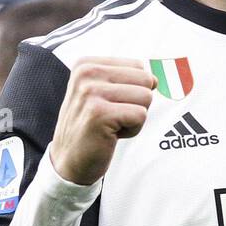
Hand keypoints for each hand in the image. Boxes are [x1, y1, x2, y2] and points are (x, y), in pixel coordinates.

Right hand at [50, 57, 156, 184]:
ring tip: (111, 125)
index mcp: (86, 64)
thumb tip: (156, 78)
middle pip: (145, 79)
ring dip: (134, 117)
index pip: (138, 66)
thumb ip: (127, 78)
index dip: (132, 90)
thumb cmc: (92, 126)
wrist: (69, 161)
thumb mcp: (102, 92)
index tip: (109, 104)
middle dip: (137, 103)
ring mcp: (91, 92)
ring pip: (146, 97)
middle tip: (112, 117)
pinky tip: (111, 134)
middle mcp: (86, 73)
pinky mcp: (99, 114)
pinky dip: (132, 129)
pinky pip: (141, 115)